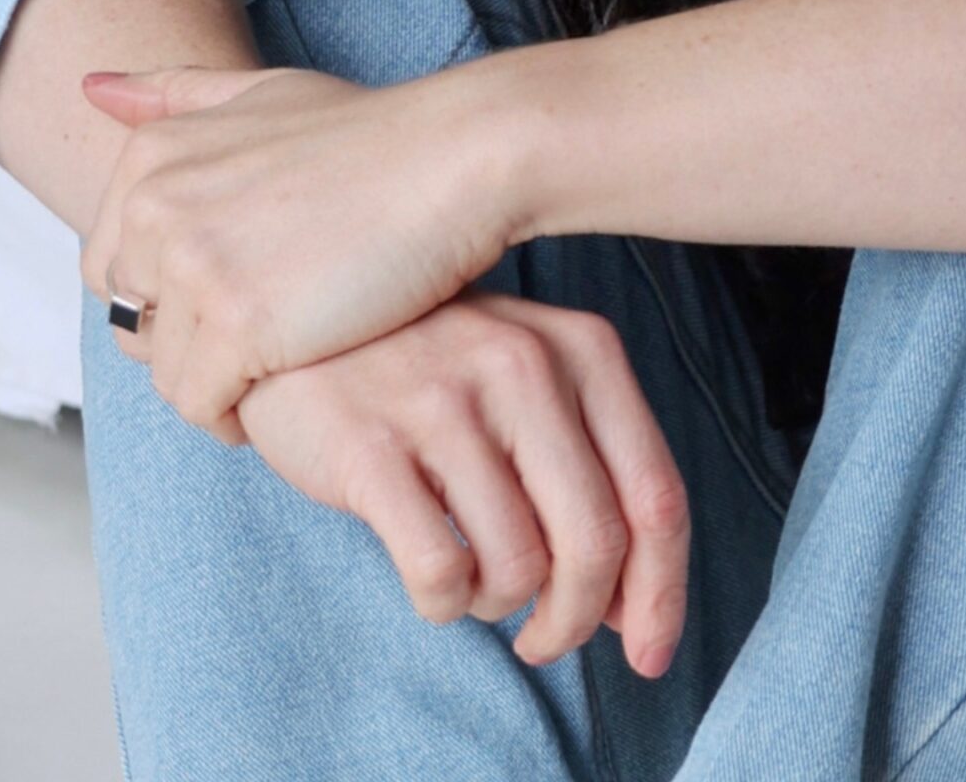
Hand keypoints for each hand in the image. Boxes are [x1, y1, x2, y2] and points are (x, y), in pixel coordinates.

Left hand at [81, 60, 511, 437]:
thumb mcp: (268, 91)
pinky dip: (237, 415)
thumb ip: (177, 92)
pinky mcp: (237, 327)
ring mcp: (194, 267)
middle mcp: (157, 206)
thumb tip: (92, 89)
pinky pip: (200, 404)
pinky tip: (291, 385)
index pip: (113, 263)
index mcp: (153, 156)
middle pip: (133, 319)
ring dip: (217, 381)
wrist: (458, 159)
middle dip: (189, 335)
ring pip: (165, 370)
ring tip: (285, 359)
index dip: (177, 288)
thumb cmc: (374, 133)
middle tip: (266, 329)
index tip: (243, 284)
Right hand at [236, 290, 690, 677]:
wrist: (303, 311)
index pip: (656, 495)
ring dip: (502, 607)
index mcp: (584, 350)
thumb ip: (592, 469)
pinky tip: (434, 578)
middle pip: (597, 544)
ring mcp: (447, 403)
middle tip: (544, 640)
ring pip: (519, 569)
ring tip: (476, 585)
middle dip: (577, 621)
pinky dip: (445, 603)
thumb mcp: (531, 382)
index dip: (663, 593)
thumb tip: (635, 603)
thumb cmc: (434, 363)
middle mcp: (527, 367)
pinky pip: (441, 574)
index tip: (649, 654)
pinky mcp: (371, 447)